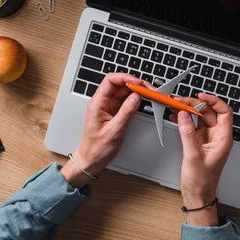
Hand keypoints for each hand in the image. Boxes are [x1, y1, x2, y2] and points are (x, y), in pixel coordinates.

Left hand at [61, 73, 142, 188]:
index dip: (125, 78)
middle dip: (135, 83)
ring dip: (137, 90)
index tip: (138, 83)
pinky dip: (136, 98)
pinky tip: (143, 100)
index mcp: (97, 103)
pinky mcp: (115, 111)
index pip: (110, 81)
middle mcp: (103, 102)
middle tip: (149, 89)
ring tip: (149, 94)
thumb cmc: (96, 149)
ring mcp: (109, 106)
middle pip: (120, 84)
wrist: (90, 160)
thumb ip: (126, 112)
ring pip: (125, 91)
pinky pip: (126, 100)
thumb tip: (136, 97)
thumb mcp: (113, 131)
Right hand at [169, 94, 233, 225]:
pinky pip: (193, 125)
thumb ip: (187, 133)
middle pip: (209, 112)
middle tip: (180, 102)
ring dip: (188, 111)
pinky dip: (185, 120)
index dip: (214, 101)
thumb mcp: (193, 156)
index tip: (200, 96)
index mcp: (223, 139)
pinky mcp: (199, 142)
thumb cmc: (201, 182)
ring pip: (200, 118)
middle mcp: (218, 137)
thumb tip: (184, 115)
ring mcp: (208, 139)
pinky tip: (176, 117)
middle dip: (195, 105)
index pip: (224, 112)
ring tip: (175, 107)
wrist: (197, 196)